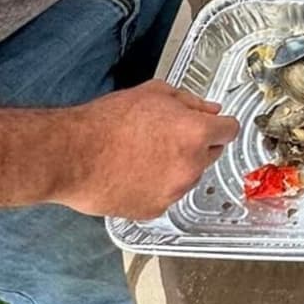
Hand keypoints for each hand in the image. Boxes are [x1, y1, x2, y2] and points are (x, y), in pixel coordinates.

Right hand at [56, 82, 238, 219]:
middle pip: (211, 154)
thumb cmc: (108, 122)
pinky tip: (134, 175)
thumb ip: (190, 101)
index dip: (220, 126)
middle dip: (196, 146)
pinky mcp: (155, 210)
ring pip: (188, 177)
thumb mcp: (153, 94)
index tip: (213, 126)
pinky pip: (166, 196)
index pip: (230, 130)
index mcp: (196, 133)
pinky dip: (156, 188)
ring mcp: (174, 191)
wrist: (73, 155)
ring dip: (176, 168)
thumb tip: (210, 110)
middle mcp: (191, 165)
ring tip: (143, 156)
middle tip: (165, 137)